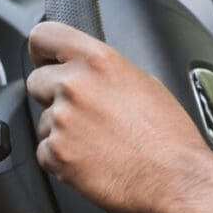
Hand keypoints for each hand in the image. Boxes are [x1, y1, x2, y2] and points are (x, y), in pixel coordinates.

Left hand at [27, 21, 212, 212]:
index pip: (44, 36)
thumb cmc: (169, 135)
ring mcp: (63, 120)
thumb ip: (106, 72)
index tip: (46, 61)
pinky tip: (92, 159)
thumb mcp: (145, 82)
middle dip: (53, 96)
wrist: (175, 177)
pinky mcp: (56, 153)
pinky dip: (62, 159)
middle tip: (83, 113)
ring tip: (97, 141)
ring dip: (61, 131)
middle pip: (36, 81)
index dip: (43, 51)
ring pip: (42, 121)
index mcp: (99, 60)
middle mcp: (75, 85)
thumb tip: (90, 73)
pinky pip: (44, 152)